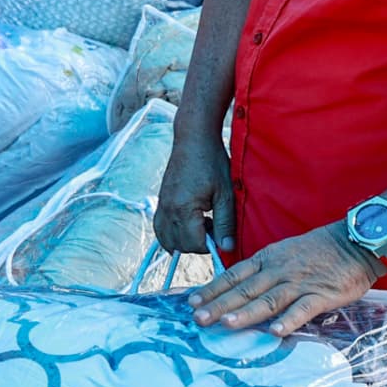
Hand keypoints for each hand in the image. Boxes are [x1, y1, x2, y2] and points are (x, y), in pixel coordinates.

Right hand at [154, 129, 237, 258]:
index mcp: (183, 208)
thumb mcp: (225, 193)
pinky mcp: (161, 201)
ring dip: (184, 241)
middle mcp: (168, 209)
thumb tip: (227, 247)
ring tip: (201, 226)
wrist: (193, 139)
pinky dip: (171, 234)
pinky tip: (186, 227)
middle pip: (180, 245)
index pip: (194, 244)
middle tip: (214, 226)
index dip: (210, 245)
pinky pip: (160, 228)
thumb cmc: (212, 161)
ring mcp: (162, 205)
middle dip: (198, 244)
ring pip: (167, 239)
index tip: (221, 234)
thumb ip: (225, 223)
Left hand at [191, 222, 377, 338]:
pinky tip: (275, 332)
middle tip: (198, 319)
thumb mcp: (283, 253)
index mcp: (267, 259)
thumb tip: (240, 291)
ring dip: (246, 313)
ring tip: (226, 324)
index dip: (213, 289)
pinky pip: (303, 309)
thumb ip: (263, 271)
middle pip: (245, 290)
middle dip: (219, 305)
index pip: (234, 276)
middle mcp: (278, 271)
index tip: (192, 302)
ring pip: (268, 299)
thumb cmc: (318, 250)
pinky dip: (289, 320)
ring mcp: (299, 283)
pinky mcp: (321, 295)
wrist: (355, 241)